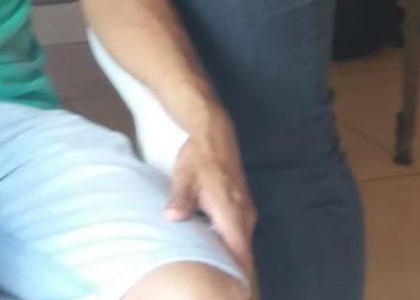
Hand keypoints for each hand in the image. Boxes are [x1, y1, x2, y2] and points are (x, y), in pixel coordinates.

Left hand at [166, 116, 255, 279]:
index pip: (241, 253)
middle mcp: (244, 215)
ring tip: (216, 266)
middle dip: (233, 267)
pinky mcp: (243, 204)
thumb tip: (172, 218)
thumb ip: (180, 200)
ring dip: (232, 254)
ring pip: (242, 241)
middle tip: (217, 279)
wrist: (214, 134)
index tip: (232, 286)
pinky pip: (241, 231)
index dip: (238, 272)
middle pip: (243, 251)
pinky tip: (215, 245)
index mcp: (231, 212)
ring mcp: (246, 209)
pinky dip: (232, 241)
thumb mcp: (184, 178)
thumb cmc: (198, 158)